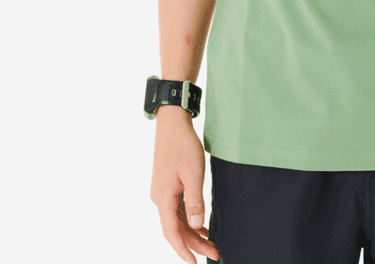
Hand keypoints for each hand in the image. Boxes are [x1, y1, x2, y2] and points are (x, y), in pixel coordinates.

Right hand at [149, 110, 219, 261]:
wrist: (172, 123)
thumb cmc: (183, 145)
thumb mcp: (193, 174)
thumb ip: (195, 201)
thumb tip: (196, 226)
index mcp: (163, 198)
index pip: (172, 233)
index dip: (183, 251)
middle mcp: (160, 199)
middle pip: (176, 229)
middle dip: (194, 244)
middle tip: (214, 253)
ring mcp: (163, 192)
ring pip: (177, 220)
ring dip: (193, 233)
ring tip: (211, 243)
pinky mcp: (168, 186)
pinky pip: (178, 210)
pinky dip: (190, 220)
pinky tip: (202, 225)